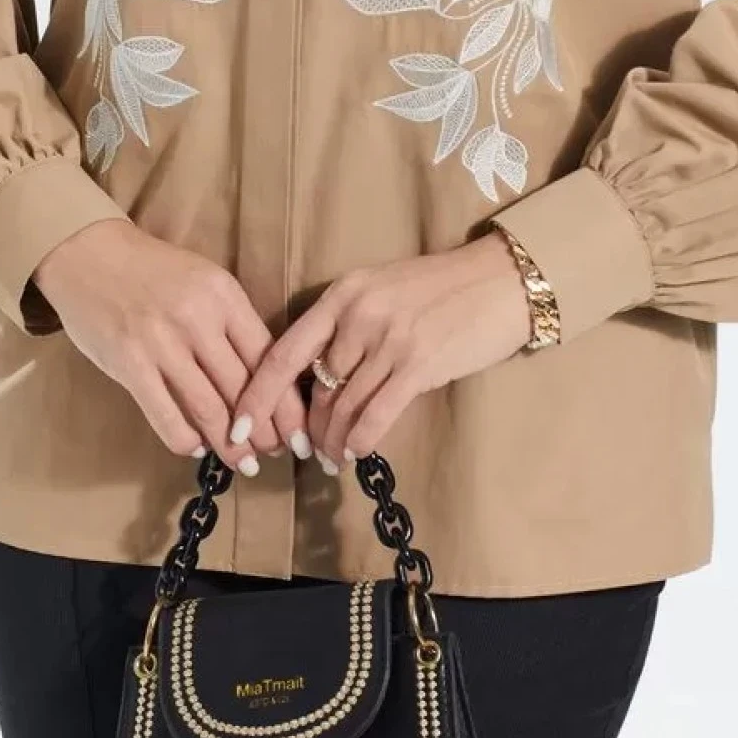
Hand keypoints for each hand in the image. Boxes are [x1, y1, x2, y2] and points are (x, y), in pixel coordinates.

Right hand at [30, 220, 311, 474]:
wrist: (89, 253)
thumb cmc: (154, 271)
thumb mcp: (205, 282)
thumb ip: (232, 324)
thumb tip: (264, 379)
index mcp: (224, 296)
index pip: (268, 358)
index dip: (286, 403)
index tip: (298, 431)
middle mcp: (198, 319)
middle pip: (243, 389)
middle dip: (264, 431)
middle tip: (273, 454)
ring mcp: (162, 343)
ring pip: (209, 409)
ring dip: (231, 445)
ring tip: (243, 463)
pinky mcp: (129, 365)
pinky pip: (167, 417)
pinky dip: (187, 440)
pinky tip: (197, 447)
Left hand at [227, 232, 529, 471]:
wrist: (499, 280)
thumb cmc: (441, 289)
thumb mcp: (382, 291)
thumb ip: (347, 325)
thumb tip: (318, 379)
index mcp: (343, 294)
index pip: (284, 351)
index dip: (257, 393)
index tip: (238, 423)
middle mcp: (359, 314)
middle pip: (316, 387)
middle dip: (305, 427)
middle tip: (303, 451)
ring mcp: (389, 339)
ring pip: (343, 406)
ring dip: (332, 441)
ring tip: (331, 458)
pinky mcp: (419, 364)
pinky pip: (375, 415)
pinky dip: (359, 440)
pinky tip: (354, 452)